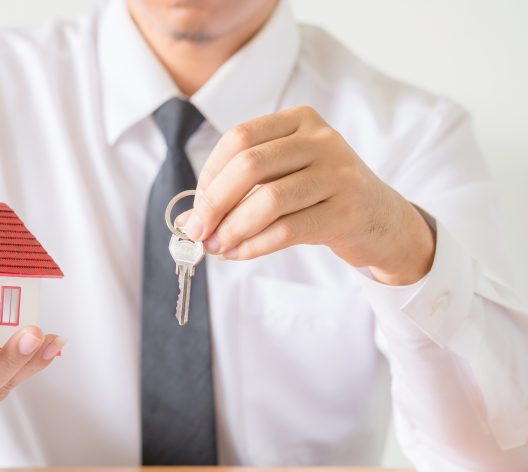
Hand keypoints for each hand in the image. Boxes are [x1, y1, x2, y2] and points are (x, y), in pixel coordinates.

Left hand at [175, 105, 435, 285]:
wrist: (381, 221)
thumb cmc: (320, 198)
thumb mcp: (280, 183)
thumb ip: (235, 194)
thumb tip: (186, 221)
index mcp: (299, 122)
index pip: (239, 139)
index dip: (210, 175)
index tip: (197, 206)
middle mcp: (321, 139)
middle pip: (249, 165)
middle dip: (214, 203)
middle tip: (197, 231)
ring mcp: (338, 173)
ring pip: (268, 200)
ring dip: (233, 229)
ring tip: (217, 247)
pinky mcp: (346, 211)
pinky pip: (287, 230)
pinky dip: (255, 245)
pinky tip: (240, 254)